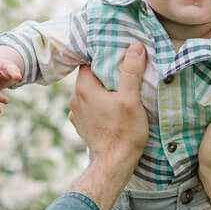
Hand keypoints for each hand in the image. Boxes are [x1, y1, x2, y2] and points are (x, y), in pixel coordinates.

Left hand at [68, 42, 148, 209]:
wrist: (114, 163)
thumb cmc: (124, 131)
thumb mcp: (131, 98)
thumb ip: (131, 70)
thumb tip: (135, 46)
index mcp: (84, 88)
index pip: (89, 62)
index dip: (103, 58)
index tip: (118, 57)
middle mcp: (74, 99)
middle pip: (89, 77)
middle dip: (105, 74)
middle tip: (123, 72)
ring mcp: (76, 114)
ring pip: (89, 93)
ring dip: (102, 91)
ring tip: (119, 91)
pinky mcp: (81, 126)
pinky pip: (89, 108)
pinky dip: (99, 105)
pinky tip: (112, 109)